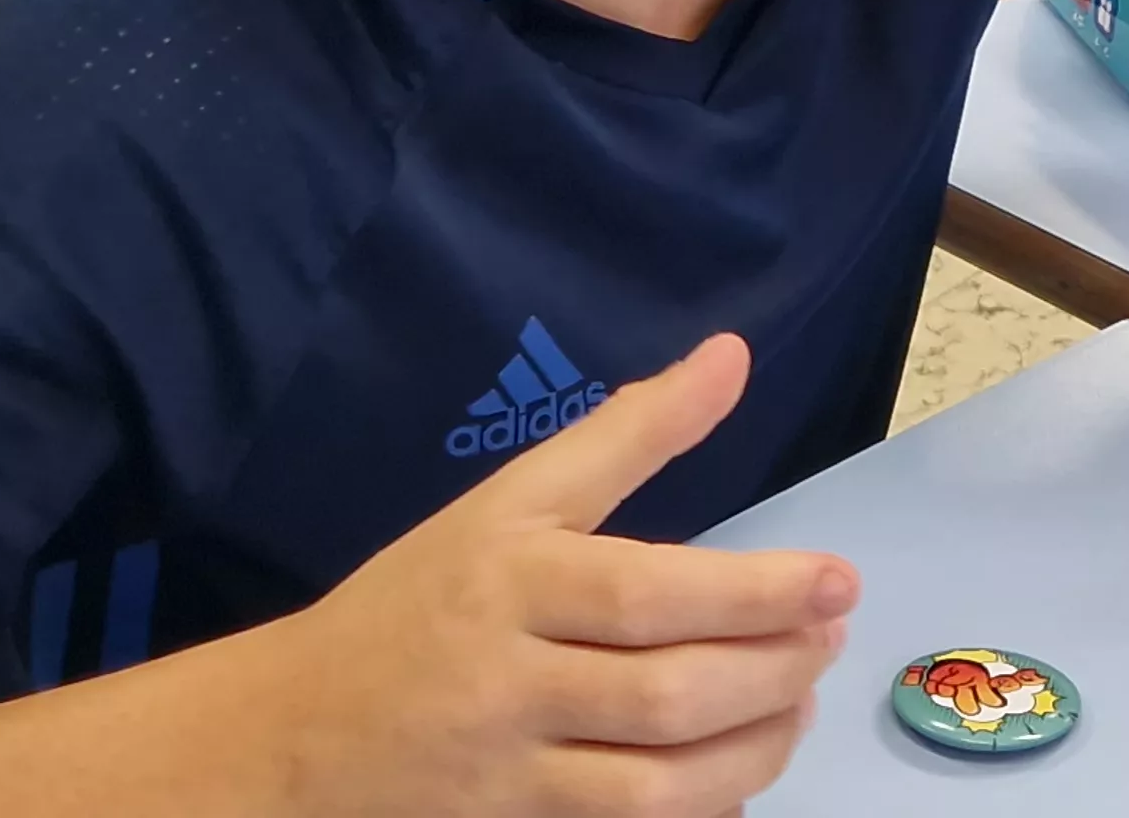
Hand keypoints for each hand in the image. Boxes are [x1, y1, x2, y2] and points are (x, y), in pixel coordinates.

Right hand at [272, 337, 856, 816]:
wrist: (291, 732)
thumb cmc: (418, 602)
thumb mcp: (507, 502)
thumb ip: (627, 432)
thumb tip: (732, 356)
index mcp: (510, 577)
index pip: (646, 593)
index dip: (755, 593)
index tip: (837, 578)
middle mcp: (508, 675)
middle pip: (666, 691)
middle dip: (773, 669)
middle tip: (830, 636)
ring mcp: (510, 768)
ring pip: (660, 778)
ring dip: (757, 743)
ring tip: (801, 699)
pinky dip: (706, 803)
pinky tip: (743, 767)